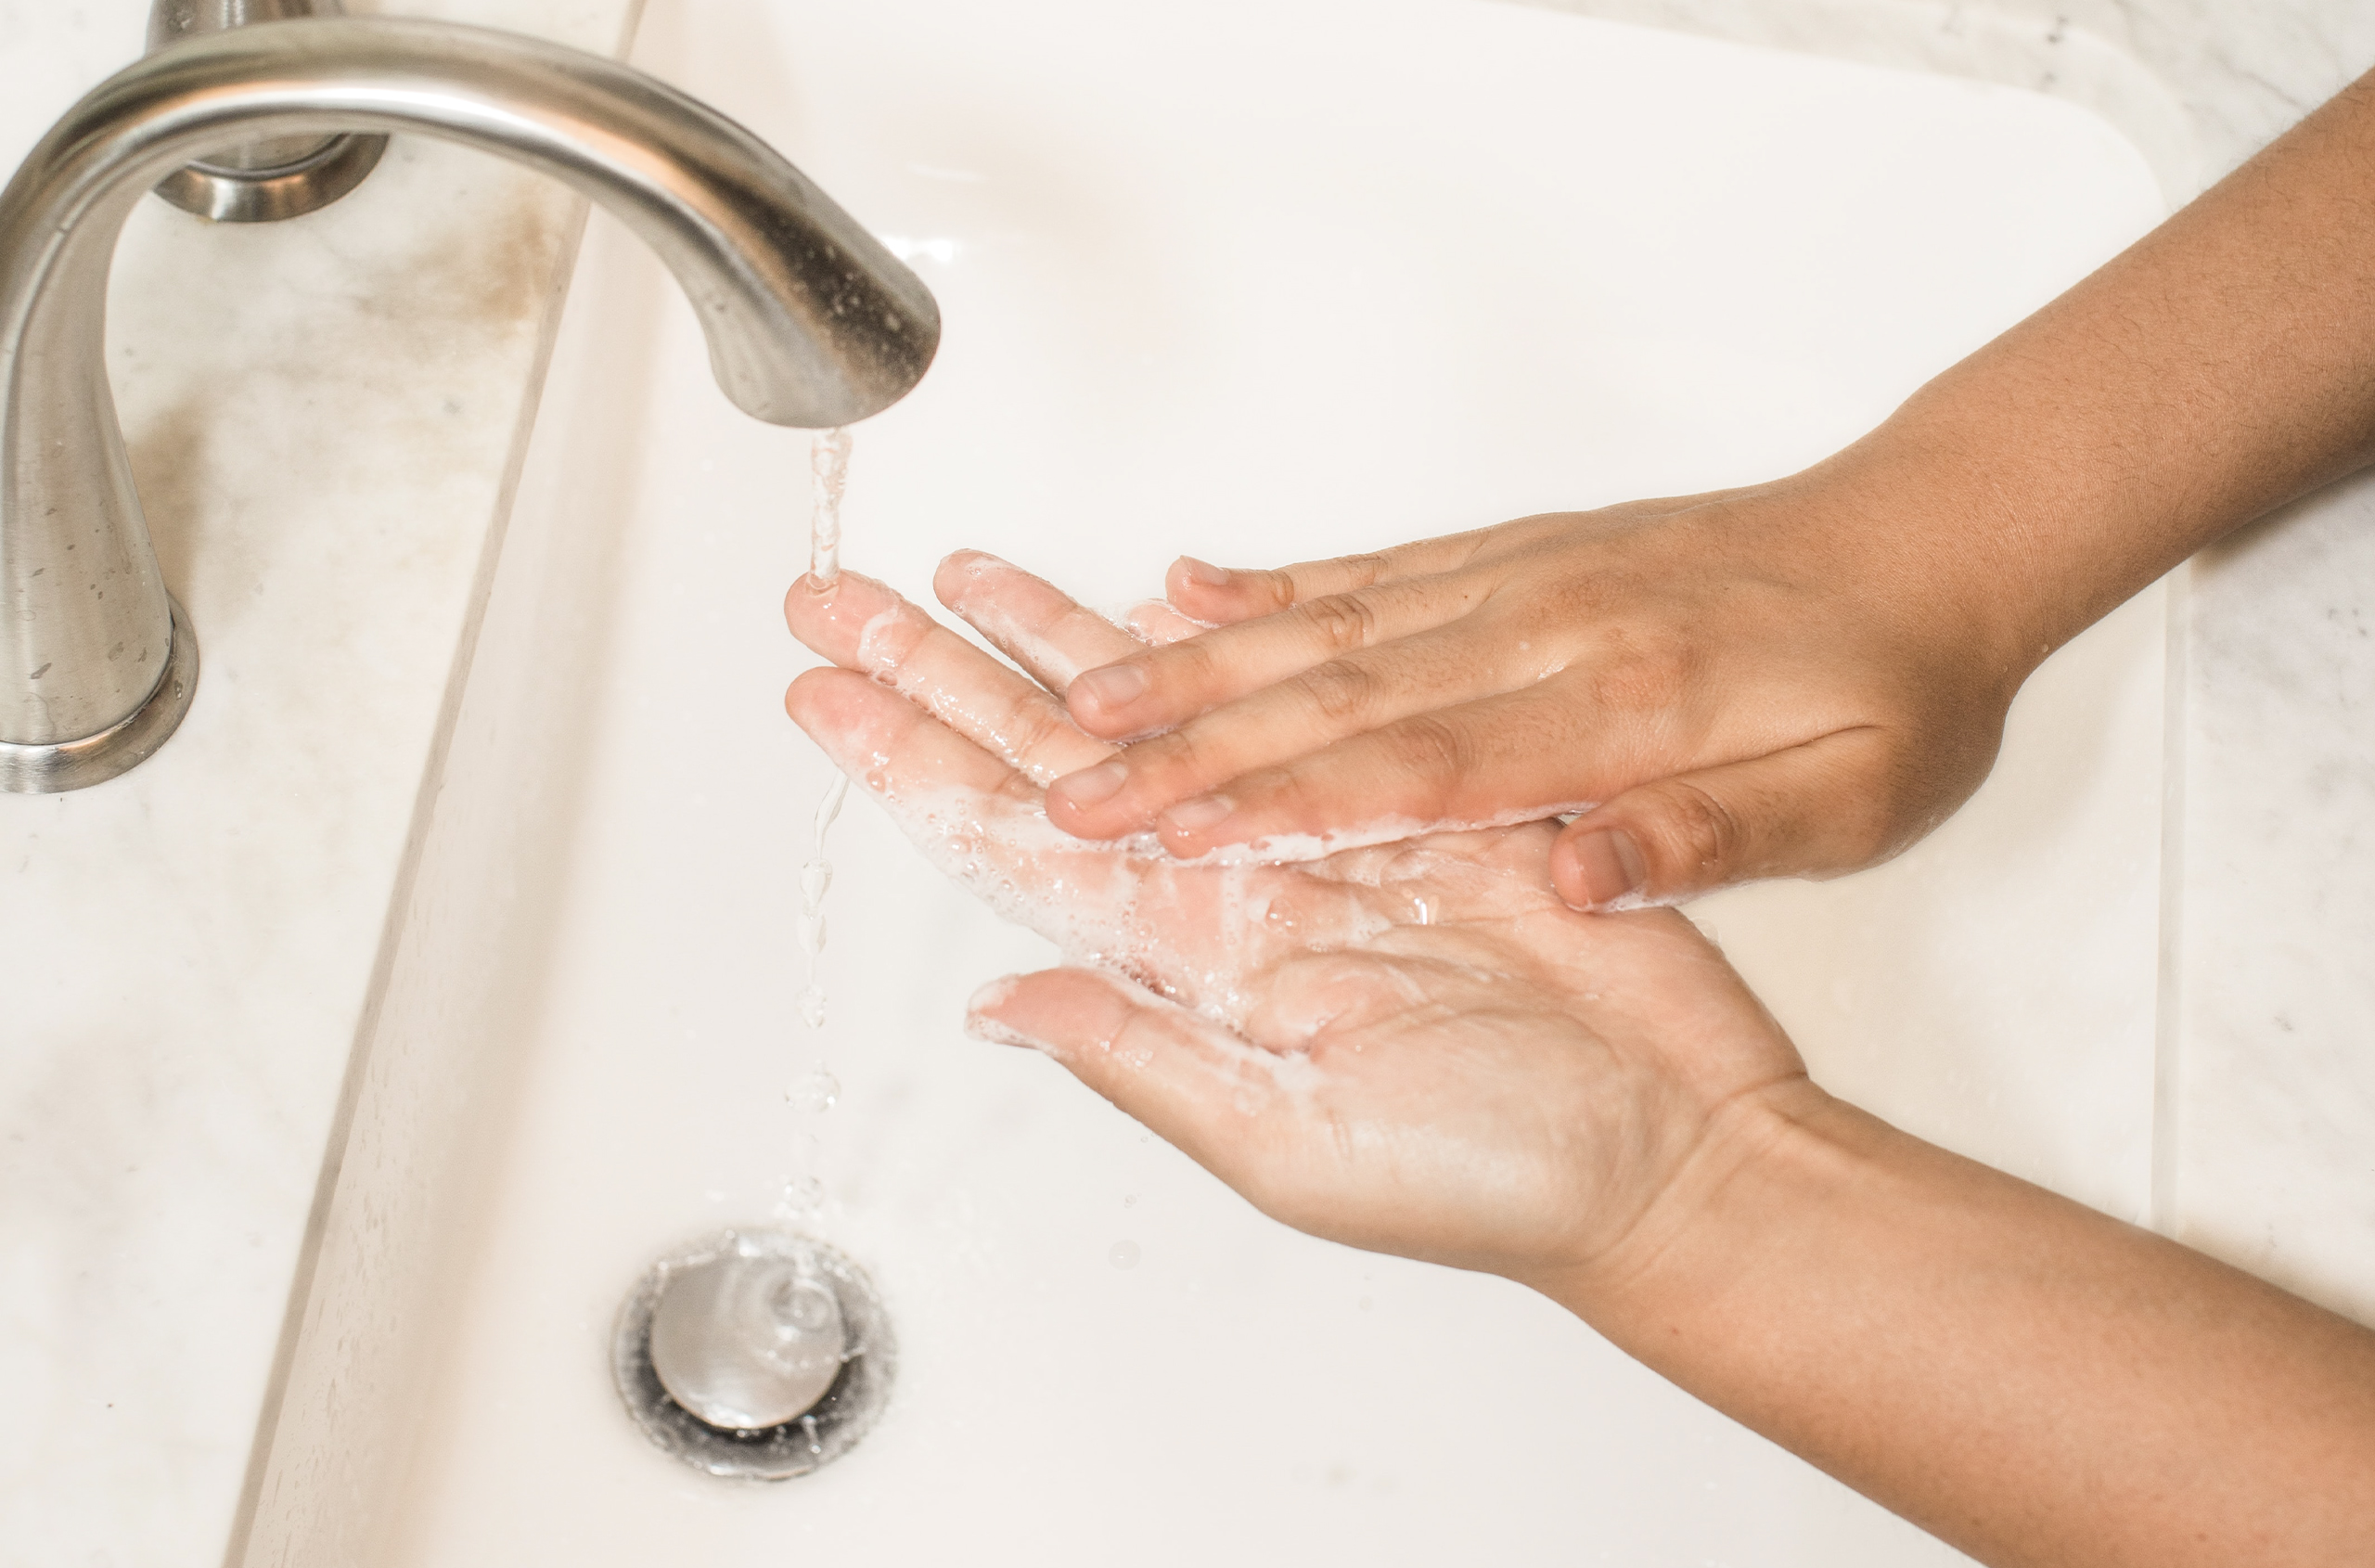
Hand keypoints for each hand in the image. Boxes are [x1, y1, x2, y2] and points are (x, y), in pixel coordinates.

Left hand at [781, 557, 1811, 1281]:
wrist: (1671, 1146)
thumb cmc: (1498, 1179)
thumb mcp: (1293, 1144)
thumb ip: (1143, 1062)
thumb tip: (1000, 1007)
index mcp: (1188, 968)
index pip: (1012, 843)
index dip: (913, 763)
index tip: (828, 693)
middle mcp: (1231, 889)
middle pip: (1050, 757)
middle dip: (942, 673)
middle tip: (845, 601)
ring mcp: (1314, 833)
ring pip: (1155, 709)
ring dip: (1055, 638)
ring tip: (968, 570)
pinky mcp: (1413, 791)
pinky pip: (1286, 695)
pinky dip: (1218, 645)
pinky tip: (1151, 601)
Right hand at [1038, 476, 2036, 909]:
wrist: (1931, 542)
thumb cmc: (1897, 687)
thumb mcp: (1854, 800)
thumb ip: (1713, 837)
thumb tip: (1579, 872)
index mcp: (1624, 709)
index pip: (1418, 769)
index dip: (1283, 805)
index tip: (1170, 841)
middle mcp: (1546, 628)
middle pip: (1336, 693)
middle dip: (1188, 745)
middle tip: (1068, 787)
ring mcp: (1521, 578)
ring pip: (1328, 625)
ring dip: (1197, 664)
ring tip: (1081, 697)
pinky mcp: (1515, 552)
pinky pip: (1372, 567)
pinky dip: (1271, 584)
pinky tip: (1189, 593)